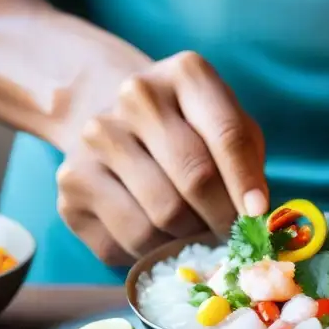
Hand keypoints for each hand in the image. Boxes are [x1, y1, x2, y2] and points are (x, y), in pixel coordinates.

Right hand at [55, 51, 268, 265]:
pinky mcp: (71, 183)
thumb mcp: (225, 128)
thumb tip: (252, 219)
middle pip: (194, 180)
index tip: (256, 217)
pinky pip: (124, 243)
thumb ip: (246, 163)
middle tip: (229, 237)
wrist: (115, 120)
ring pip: (159, 219)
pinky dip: (149, 253)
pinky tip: (157, 237)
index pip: (227, 135)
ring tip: (194, 235)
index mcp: (186, 75)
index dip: (245, 183)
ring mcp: (96, 138)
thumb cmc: (189, 130)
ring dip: (186, 240)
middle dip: (220, 219)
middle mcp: (136, 96)